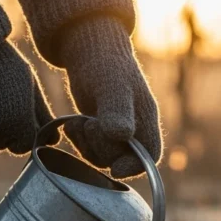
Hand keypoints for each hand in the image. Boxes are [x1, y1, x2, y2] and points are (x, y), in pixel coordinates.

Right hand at [0, 40, 53, 154]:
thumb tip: (54, 140)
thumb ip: (43, 114)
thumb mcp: (30, 84)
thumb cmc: (6, 64)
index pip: (26, 145)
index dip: (27, 135)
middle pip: (7, 144)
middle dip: (11, 133)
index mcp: (19, 120)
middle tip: (10, 109)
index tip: (27, 123)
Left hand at [59, 16, 161, 178]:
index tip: (114, 169)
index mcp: (146, 122)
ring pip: (103, 157)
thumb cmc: (106, 64)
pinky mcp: (100, 131)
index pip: (149, 158)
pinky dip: (78, 140)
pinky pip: (89, 149)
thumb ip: (117, 111)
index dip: (134, 168)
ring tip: (78, 121)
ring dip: (86, 144)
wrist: (90, 51)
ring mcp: (116, 133)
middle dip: (102, 148)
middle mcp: (134, 130)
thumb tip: (120, 136)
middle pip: (121, 160)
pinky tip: (72, 122)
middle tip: (90, 124)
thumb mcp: (112, 87)